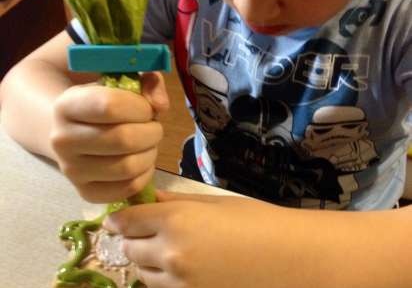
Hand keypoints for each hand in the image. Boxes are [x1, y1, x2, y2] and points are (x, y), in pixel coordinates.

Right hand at [50, 72, 168, 202]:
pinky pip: (128, 188)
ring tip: (148, 143)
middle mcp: (62, 139)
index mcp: (67, 105)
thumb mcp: (123, 80)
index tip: (147, 108)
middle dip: (151, 132)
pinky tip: (142, 160)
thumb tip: (160, 105)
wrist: (75, 132)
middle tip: (154, 127)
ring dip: (150, 153)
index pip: (110, 106)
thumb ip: (148, 81)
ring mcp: (71, 170)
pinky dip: (145, 174)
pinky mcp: (86, 192)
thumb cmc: (105, 103)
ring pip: (128, 166)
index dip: (140, 107)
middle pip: (123, 139)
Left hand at [103, 191, 281, 287]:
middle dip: (132, 238)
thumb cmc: (254, 221)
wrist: (287, 258)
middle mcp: (170, 255)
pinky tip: (181, 268)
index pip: (128, 221)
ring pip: (141, 273)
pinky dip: (161, 278)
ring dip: (145, 260)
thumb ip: (175, 202)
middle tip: (145, 230)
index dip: (119, 219)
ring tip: (166, 249)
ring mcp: (179, 284)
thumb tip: (148, 199)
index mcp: (176, 221)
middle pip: (129, 249)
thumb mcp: (213, 203)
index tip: (117, 218)